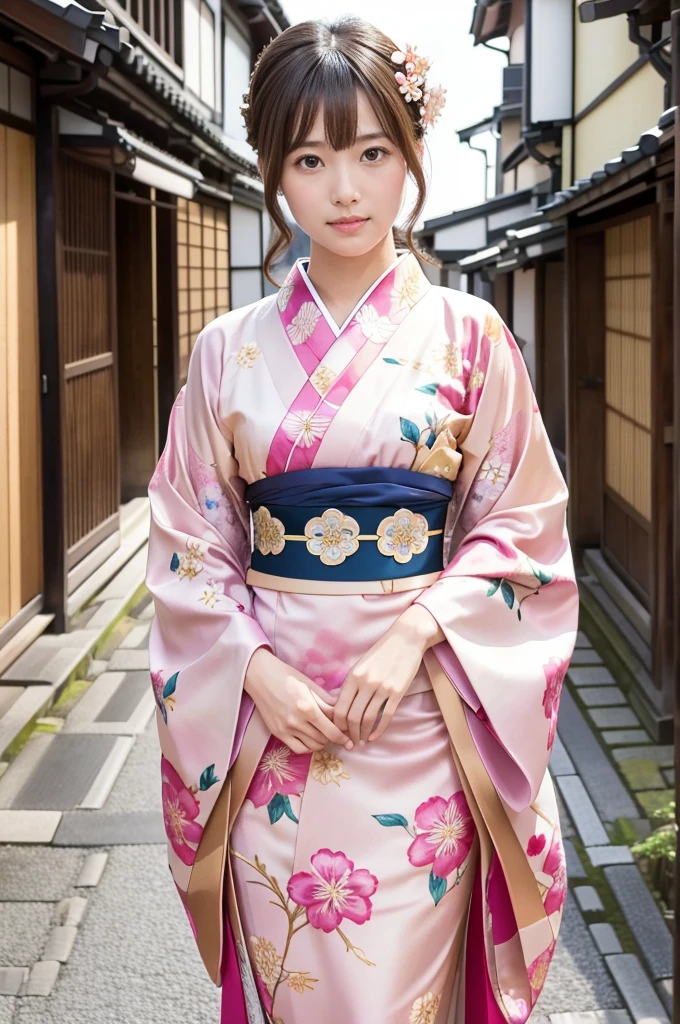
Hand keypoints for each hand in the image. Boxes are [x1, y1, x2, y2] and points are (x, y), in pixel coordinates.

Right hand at [244, 648, 352, 754]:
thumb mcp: (310, 685)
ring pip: (312, 746)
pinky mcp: (278, 733)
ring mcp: (286, 729)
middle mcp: (297, 721)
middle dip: (333, 738)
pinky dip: (307, 747)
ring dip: (321, 743)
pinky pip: (297, 749)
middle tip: (338, 734)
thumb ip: (327, 701)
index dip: (343, 738)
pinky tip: (311, 739)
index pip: (331, 730)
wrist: (261, 677)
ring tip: (324, 735)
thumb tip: (342, 714)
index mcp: (308, 707)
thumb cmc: (287, 676)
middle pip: (323, 739)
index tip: (349, 740)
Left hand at [333, 605, 443, 745]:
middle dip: (350, 734)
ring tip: (362, 741)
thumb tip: (342, 707)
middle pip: (352, 717)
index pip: (340, 708)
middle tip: (350, 742)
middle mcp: (366, 683)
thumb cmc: (382, 652)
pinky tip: (374, 736)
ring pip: (368, 719)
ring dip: (363, 734)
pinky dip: (379, 730)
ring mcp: (382, 688)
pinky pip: (386, 716)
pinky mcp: (397, 692)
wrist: (406, 638)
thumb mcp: (361, 665)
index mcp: (353, 676)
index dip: (337, 725)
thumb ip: (352, 684)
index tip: (339, 732)